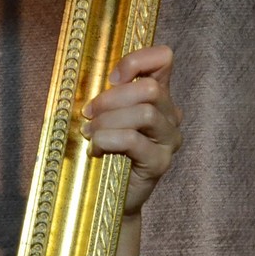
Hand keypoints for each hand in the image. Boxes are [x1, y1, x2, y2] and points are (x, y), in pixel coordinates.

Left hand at [81, 45, 182, 215]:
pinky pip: (133, 140)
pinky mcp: (160, 162)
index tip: (111, 78)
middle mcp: (170, 114)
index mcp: (157, 96)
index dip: (136, 60)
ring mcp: (169, 139)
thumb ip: (104, 95)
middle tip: (88, 113)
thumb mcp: (102, 115)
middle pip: (149, 89)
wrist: (106, 196)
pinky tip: (96, 148)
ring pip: (144, 114)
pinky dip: (108, 140)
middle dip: (111, 98)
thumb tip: (84, 78)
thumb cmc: (102, 149)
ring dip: (108, 121)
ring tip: (90, 133)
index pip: (163, 59)